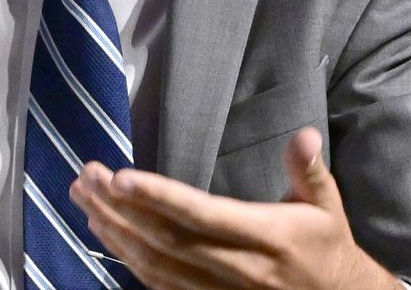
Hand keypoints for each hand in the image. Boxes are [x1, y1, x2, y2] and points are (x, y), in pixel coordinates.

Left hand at [68, 127, 393, 289]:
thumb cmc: (325, 247)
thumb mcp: (326, 206)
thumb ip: (308, 170)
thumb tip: (304, 134)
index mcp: (265, 237)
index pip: (202, 215)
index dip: (160, 197)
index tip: (121, 176)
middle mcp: (236, 268)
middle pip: (166, 239)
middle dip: (120, 208)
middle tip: (87, 175)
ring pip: (154, 265)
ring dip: (113, 231)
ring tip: (84, 197)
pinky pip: (157, 284)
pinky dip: (125, 259)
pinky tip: (104, 232)